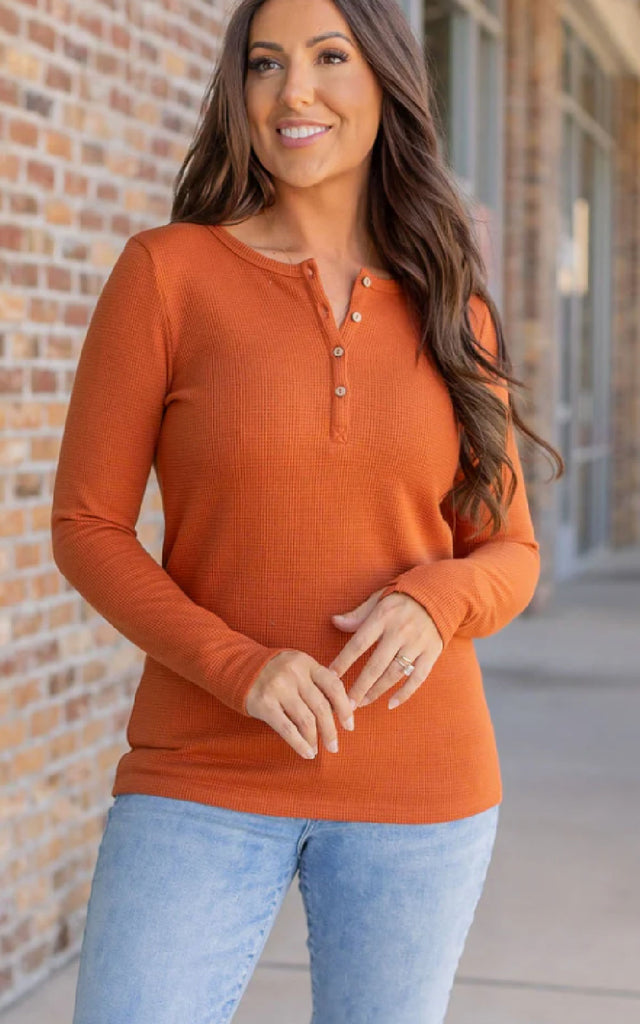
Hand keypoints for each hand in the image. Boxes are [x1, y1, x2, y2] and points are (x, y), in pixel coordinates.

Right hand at [245, 650, 354, 759]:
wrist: (239, 668)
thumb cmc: (276, 672)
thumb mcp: (298, 668)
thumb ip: (318, 682)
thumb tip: (344, 707)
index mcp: (306, 662)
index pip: (333, 685)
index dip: (344, 708)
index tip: (349, 725)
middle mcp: (294, 673)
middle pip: (321, 706)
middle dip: (331, 730)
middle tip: (334, 746)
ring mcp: (278, 688)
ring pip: (306, 720)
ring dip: (315, 739)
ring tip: (318, 750)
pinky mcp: (264, 704)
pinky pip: (287, 729)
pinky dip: (300, 744)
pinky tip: (307, 753)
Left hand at [329, 589, 443, 709]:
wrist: (440, 593)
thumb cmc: (402, 598)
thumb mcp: (378, 599)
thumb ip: (358, 614)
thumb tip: (334, 621)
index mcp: (383, 617)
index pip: (358, 644)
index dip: (343, 662)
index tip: (330, 678)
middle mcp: (400, 632)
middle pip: (376, 665)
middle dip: (359, 687)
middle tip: (345, 705)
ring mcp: (417, 644)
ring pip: (394, 674)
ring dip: (376, 692)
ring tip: (361, 703)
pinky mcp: (432, 652)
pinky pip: (418, 678)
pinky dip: (405, 693)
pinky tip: (391, 704)